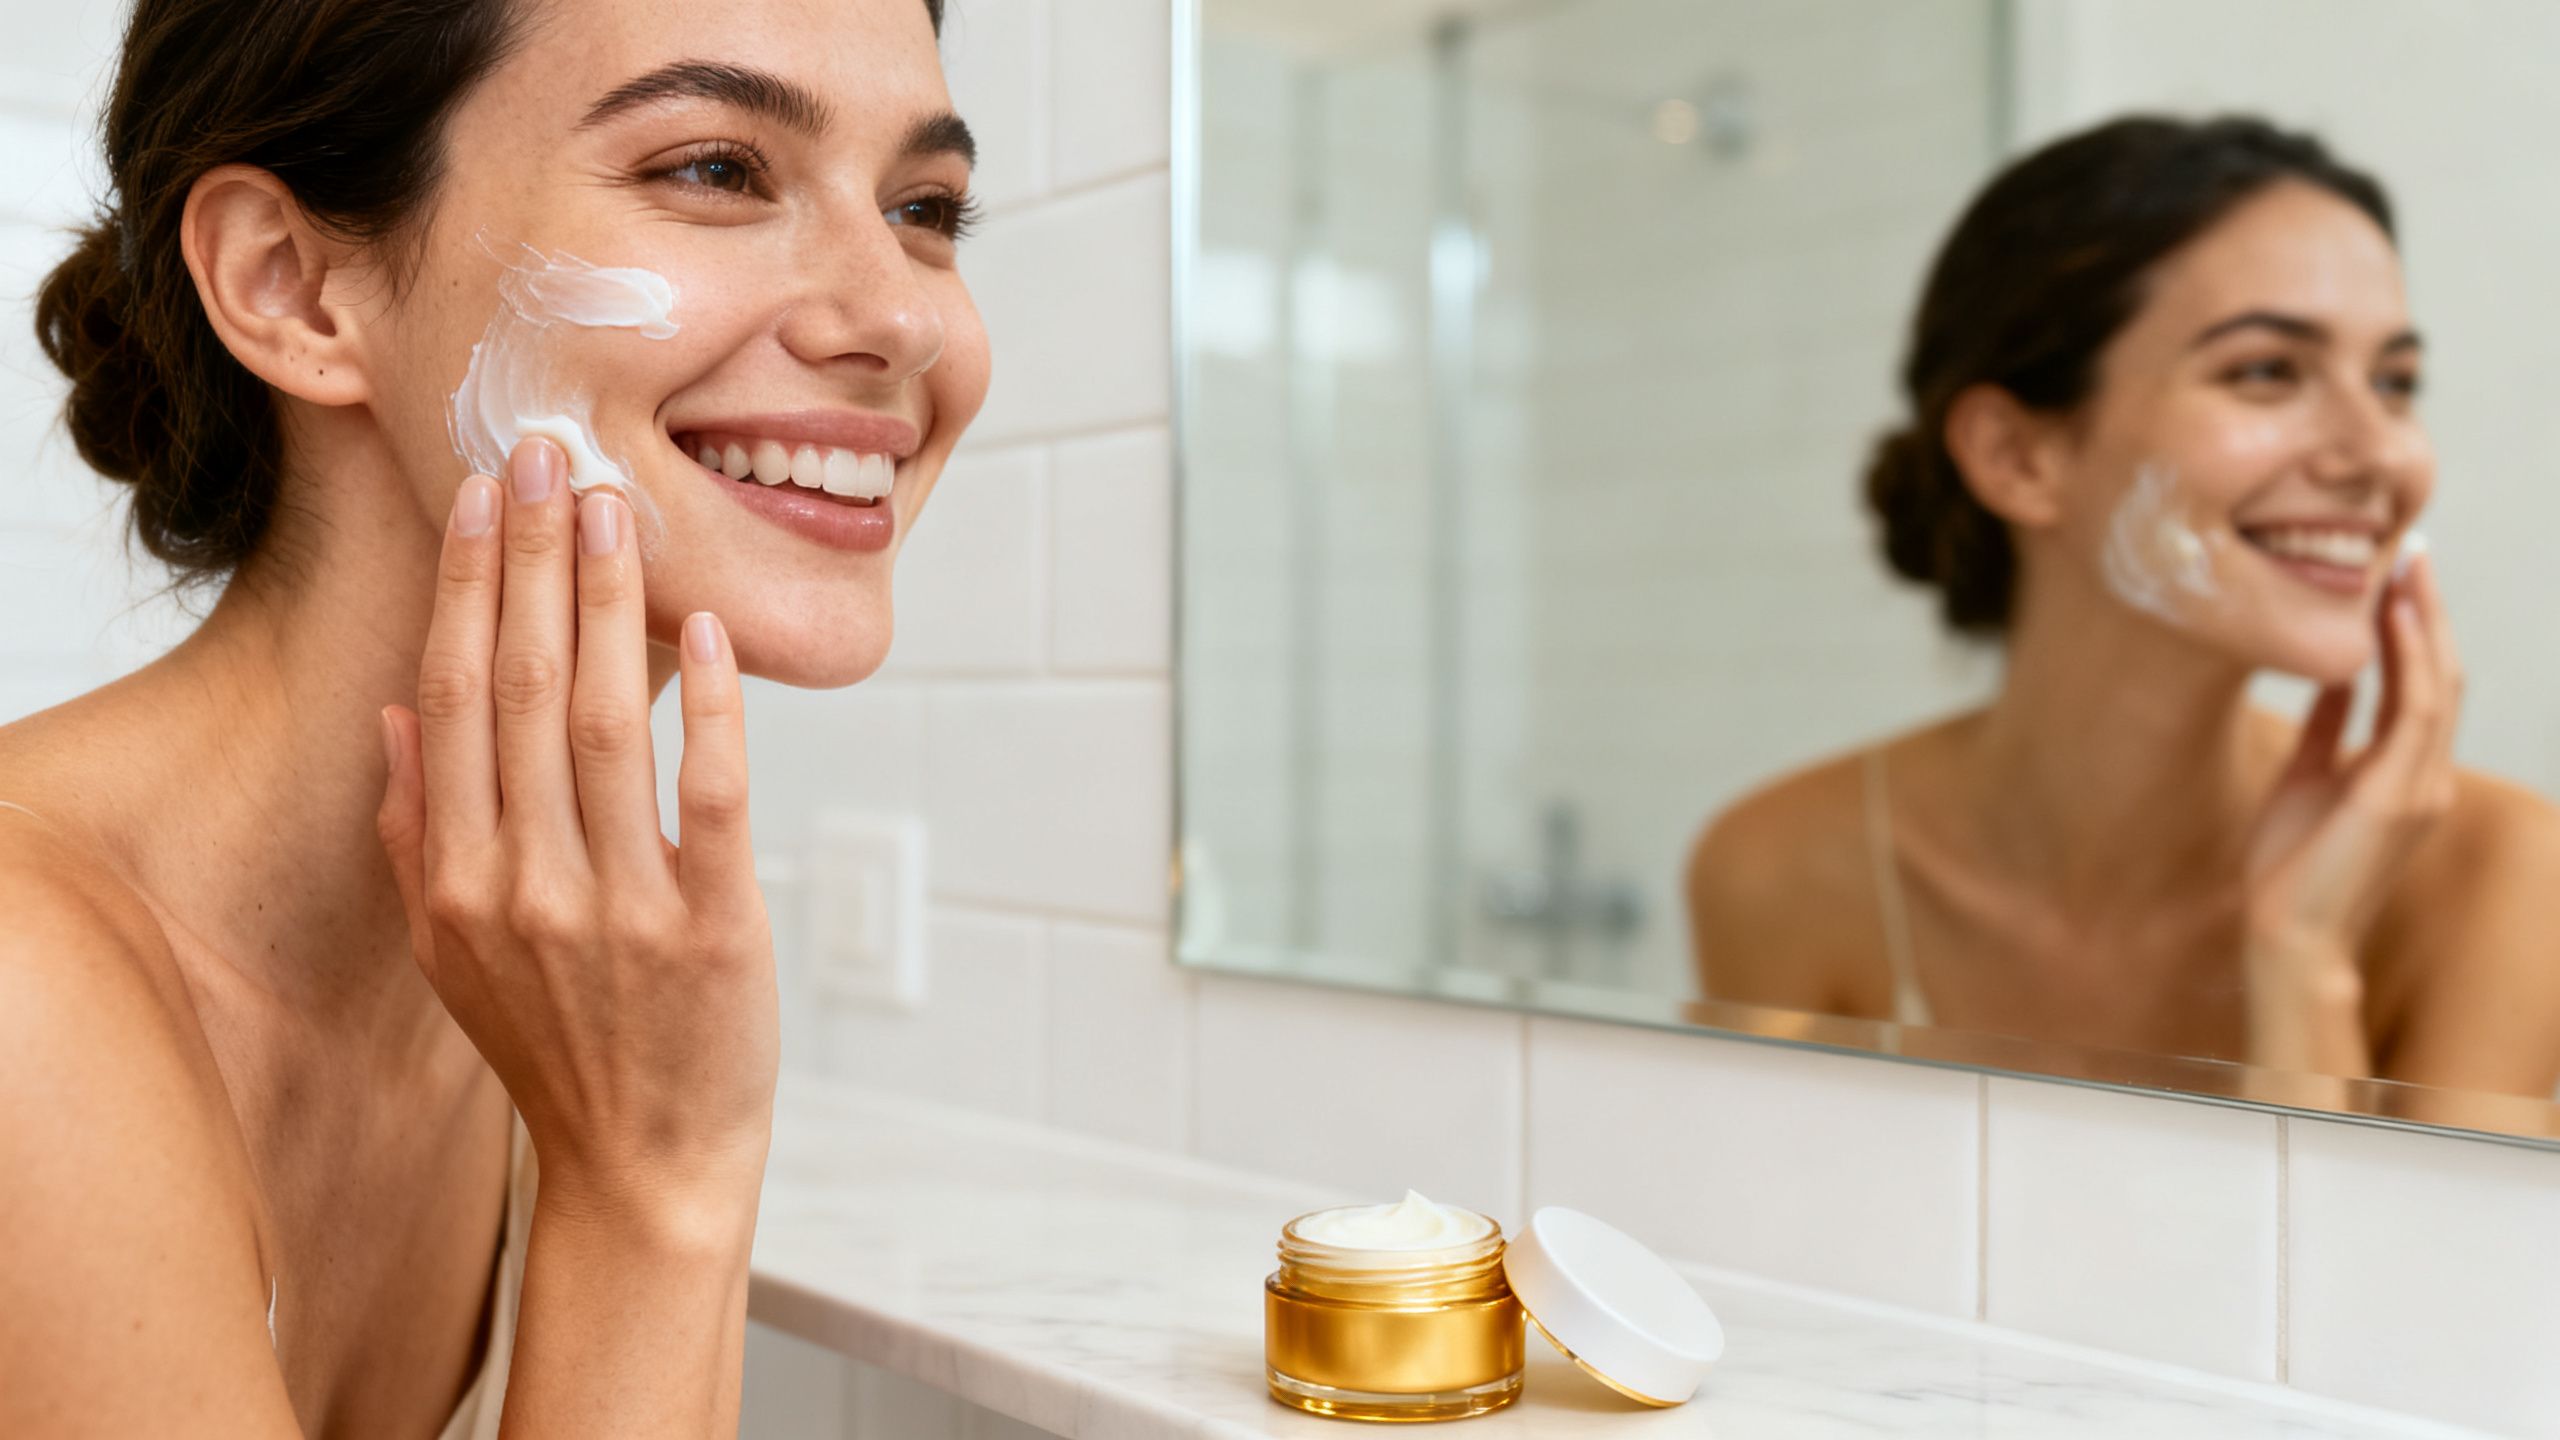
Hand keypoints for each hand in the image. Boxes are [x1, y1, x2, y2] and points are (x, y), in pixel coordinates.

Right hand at [375, 437, 777, 1229]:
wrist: (645, 1165)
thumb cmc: (556, 1047)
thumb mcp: (450, 953)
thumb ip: (418, 835)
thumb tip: (403, 713)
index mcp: (454, 881)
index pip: (455, 698)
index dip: (469, 586)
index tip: (485, 494)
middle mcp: (522, 886)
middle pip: (522, 688)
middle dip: (535, 560)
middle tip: (553, 456)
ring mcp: (618, 909)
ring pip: (605, 723)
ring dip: (610, 606)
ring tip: (621, 513)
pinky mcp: (713, 930)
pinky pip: (710, 796)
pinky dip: (711, 708)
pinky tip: (708, 631)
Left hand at [2243, 552, 2460, 1067]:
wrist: (2287, 933)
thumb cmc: (2290, 865)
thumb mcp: (2307, 777)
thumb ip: (2328, 728)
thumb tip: (2335, 677)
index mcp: (2406, 774)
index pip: (2422, 687)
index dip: (2414, 631)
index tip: (2398, 578)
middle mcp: (2427, 777)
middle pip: (2443, 676)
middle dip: (2428, 614)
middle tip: (2410, 555)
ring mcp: (2421, 787)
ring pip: (2439, 686)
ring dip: (2424, 625)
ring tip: (2405, 572)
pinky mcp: (2398, 796)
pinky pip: (2417, 713)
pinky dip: (2410, 662)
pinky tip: (2394, 621)